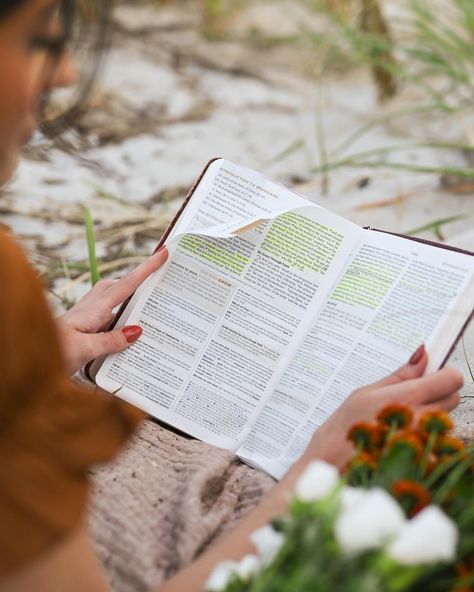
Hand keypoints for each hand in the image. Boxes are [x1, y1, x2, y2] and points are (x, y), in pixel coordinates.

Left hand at [57, 246, 167, 374]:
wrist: (27, 356)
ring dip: (129, 297)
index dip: (146, 269)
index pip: (126, 285)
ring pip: (112, 299)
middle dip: (138, 279)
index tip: (162, 253)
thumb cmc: (51, 352)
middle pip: (119, 286)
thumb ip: (111, 340)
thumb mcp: (85, 349)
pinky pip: (107, 316)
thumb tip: (137, 330)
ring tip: (147, 306)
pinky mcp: (82, 328)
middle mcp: (91, 309)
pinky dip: (120, 317)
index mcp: (94, 309)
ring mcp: (85, 317)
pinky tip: (125, 331)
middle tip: (159, 278)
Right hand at [302, 345, 462, 469]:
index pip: (452, 379)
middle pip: (452, 398)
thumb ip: (400, 375)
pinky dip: (425, 438)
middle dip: (439, 393)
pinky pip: (437, 442)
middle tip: (413, 397)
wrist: (333, 463)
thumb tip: (422, 354)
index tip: (432, 377)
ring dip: (431, 416)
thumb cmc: (345, 426)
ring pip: (445, 420)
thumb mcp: (366, 392)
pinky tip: (402, 438)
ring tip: (402, 420)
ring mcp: (424, 441)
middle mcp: (421, 419)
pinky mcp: (423, 459)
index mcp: (408, 397)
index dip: (445, 375)